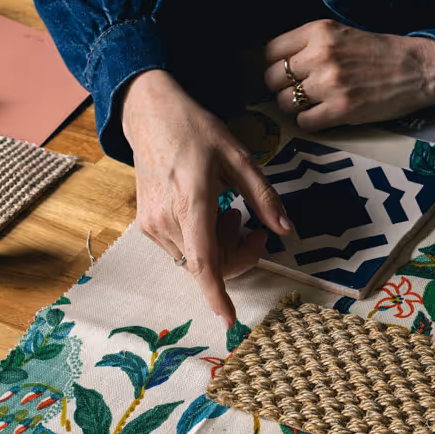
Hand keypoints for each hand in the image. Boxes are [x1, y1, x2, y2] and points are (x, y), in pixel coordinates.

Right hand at [121, 69, 292, 324]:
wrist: (148, 114)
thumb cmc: (195, 130)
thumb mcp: (239, 156)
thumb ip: (263, 197)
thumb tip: (286, 231)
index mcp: (192, 201)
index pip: (204, 261)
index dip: (217, 294)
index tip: (230, 319)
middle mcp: (167, 220)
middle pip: (209, 265)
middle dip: (240, 255)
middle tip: (255, 226)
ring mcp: (153, 225)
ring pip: (197, 261)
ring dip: (222, 247)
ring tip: (229, 210)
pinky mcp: (148, 225)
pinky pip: (184, 250)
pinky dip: (204, 242)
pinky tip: (210, 212)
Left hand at [263, 20, 434, 129]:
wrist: (418, 69)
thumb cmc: (380, 53)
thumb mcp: (341, 34)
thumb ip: (310, 44)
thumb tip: (277, 64)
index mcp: (318, 31)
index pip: (270, 51)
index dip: (274, 66)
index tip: (284, 74)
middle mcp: (320, 55)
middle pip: (272, 79)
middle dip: (281, 88)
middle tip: (298, 92)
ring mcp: (330, 83)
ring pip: (284, 103)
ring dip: (295, 107)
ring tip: (314, 104)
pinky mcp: (341, 109)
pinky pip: (304, 122)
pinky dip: (311, 122)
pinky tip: (325, 115)